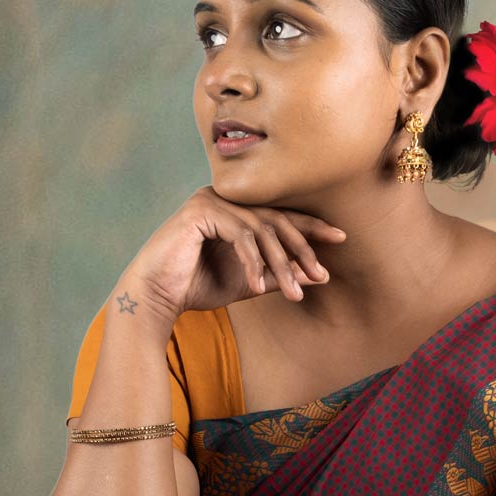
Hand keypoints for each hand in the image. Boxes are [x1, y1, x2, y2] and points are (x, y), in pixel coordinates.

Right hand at [116, 184, 346, 326]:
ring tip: (293, 292)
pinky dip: (253, 263)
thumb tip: (317, 275)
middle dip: (302, 249)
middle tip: (321, 273)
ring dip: (281, 264)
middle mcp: (224, 198)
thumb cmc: (197, 287)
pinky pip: (240, 236)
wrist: (156, 297)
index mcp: (236, 209)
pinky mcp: (200, 211)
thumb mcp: (248, 281)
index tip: (340, 238)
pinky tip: (258, 288)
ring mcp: (211, 200)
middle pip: (276, 220)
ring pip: (261, 230)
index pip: (280, 214)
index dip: (311, 226)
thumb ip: (278, 274)